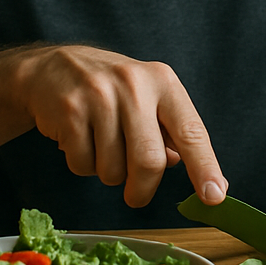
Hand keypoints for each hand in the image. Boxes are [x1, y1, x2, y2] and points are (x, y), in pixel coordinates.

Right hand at [14, 45, 227, 208]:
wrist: (51, 68)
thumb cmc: (109, 89)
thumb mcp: (147, 96)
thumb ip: (170, 131)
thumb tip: (188, 167)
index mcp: (162, 81)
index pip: (191, 131)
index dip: (205, 167)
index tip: (215, 196)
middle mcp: (134, 86)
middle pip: (149, 161)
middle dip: (143, 190)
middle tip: (136, 196)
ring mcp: (99, 96)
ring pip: (113, 170)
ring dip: (109, 173)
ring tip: (100, 146)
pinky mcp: (70, 111)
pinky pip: (83, 165)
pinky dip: (83, 165)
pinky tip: (80, 141)